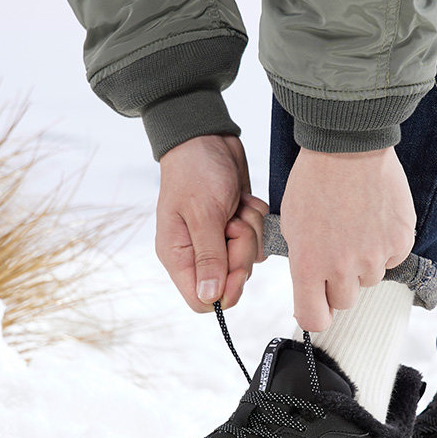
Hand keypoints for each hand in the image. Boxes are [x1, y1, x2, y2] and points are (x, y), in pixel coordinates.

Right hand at [155, 134, 267, 311]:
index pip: (201, 300)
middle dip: (241, 251)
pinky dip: (255, 220)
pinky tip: (242, 202)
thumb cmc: (196, 171)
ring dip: (250, 231)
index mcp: (178, 256)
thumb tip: (209, 299)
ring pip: (249, 260)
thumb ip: (209, 258)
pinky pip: (258, 241)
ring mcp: (218, 243)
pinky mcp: (236, 230)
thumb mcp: (203, 214)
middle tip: (234, 223)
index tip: (235, 265)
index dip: (225, 290)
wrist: (208, 137)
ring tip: (235, 206)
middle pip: (231, 281)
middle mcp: (197, 254)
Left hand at [280, 147, 414, 330]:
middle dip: (339, 283)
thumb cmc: (314, 181)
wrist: (348, 146)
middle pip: (345, 301)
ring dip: (363, 262)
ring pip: (369, 279)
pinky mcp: (400, 243)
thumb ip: (303, 264)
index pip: (315, 320)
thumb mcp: (293, 226)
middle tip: (336, 250)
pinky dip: (384, 246)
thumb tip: (311, 292)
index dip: (317, 315)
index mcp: (309, 266)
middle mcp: (342, 268)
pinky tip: (374, 219)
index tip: (318, 305)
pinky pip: (392, 259)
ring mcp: (374, 257)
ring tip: (355, 226)